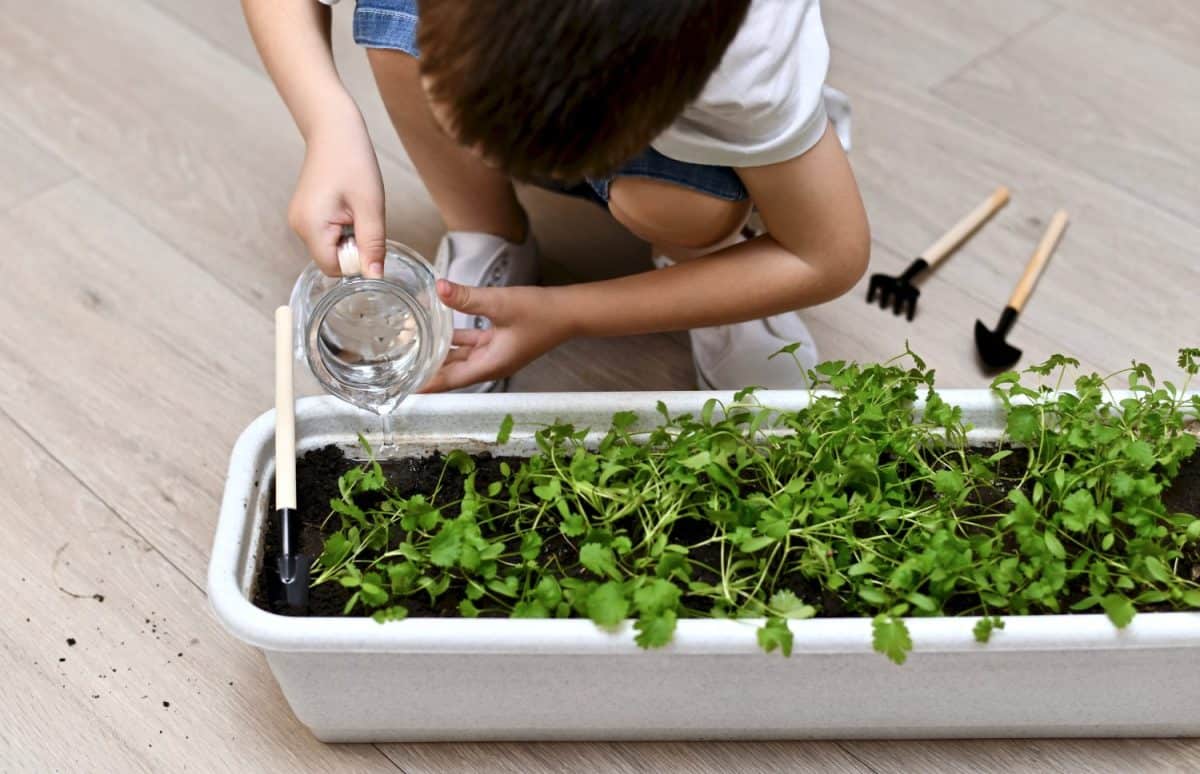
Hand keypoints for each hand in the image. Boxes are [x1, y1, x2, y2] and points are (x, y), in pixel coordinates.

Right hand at [287, 111, 386, 277]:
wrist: (334, 130)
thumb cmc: (353, 161)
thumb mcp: (370, 207)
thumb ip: (372, 245)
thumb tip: (375, 277)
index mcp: (310, 226)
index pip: (334, 269)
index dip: (357, 260)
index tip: (368, 236)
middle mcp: (298, 227)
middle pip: (331, 260)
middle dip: (353, 248)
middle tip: (363, 218)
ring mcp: (299, 220)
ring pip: (330, 248)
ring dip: (349, 237)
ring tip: (355, 208)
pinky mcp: (305, 214)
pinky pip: (326, 235)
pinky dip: (342, 229)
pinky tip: (348, 206)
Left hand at [420, 281, 572, 391]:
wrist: (569, 312)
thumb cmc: (541, 313)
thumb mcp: (500, 303)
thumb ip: (468, 297)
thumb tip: (440, 288)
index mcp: (490, 365)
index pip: (450, 380)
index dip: (427, 384)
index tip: (405, 387)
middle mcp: (490, 364)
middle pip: (452, 373)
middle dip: (428, 372)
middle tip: (399, 370)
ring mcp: (495, 354)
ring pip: (459, 359)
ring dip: (439, 356)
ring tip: (412, 352)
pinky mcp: (499, 342)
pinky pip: (470, 345)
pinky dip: (454, 341)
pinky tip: (438, 330)